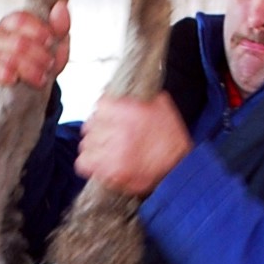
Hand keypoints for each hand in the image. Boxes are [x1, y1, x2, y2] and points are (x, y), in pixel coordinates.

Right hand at [0, 2, 70, 89]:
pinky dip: (10, 76)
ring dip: (31, 70)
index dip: (38, 31)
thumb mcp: (55, 43)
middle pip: (19, 43)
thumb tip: (61, 6)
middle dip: (39, 56)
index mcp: (12, 21)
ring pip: (10, 59)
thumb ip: (59, 25)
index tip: (50, 41)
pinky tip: (18, 80)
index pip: (21, 19)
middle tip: (49, 64)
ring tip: (41, 77)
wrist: (24, 84)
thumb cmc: (38, 59)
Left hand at [75, 94, 189, 196]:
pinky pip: (84, 162)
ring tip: (106, 148)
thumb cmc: (172, 138)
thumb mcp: (161, 105)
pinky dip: (89, 161)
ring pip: (86, 143)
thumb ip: (140, 97)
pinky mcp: (111, 171)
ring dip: (94, 145)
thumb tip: (125, 93)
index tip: (108, 115)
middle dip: (99, 128)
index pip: (100, 105)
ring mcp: (112, 152)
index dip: (104, 110)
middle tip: (108, 134)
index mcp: (129, 111)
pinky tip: (100, 160)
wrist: (179, 167)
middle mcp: (118, 130)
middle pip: (91, 124)